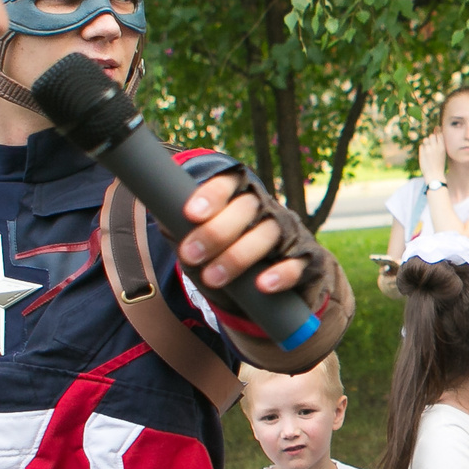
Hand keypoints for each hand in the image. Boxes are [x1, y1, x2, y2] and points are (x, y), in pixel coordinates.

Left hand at [179, 173, 309, 294]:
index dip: (212, 195)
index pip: (230, 183)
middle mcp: (267, 209)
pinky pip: (299, 264)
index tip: (190, 213)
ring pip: (268, 234)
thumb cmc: (232, 253)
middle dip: (216, 231)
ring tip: (213, 277)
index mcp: (241, 197)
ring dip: (239, 255)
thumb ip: (185, 228)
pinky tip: (262, 285)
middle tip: (191, 254)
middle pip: (246, 208)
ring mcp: (290, 233)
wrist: (279, 282)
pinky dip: (281, 273)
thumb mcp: (207, 238)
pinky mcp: (309, 261)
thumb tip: (159, 215)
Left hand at [417, 131, 446, 186]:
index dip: (437, 130)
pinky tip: (425, 154)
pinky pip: (421, 146)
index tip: (436, 128)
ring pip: (425, 139)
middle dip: (431, 138)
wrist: (434, 174)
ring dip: (426, 142)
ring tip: (428, 149)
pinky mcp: (422, 152)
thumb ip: (439, 144)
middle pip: (431, 135)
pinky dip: (423, 148)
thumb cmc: (439, 164)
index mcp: (442, 147)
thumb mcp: (443, 154)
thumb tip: (436, 133)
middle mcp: (435, 147)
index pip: (439, 134)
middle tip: (431, 144)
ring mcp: (428, 149)